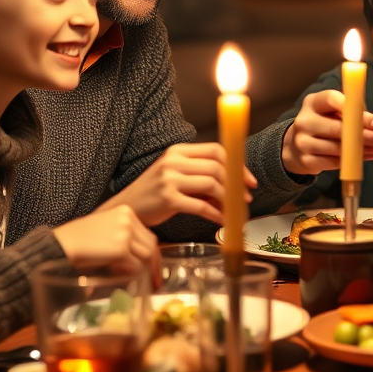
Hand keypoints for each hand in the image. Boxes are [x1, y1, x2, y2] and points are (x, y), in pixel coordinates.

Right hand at [53, 206, 160, 287]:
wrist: (57, 245)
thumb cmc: (75, 242)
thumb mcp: (103, 234)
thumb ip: (122, 242)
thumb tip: (138, 263)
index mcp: (124, 212)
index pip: (146, 233)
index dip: (152, 252)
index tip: (154, 266)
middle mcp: (127, 219)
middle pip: (150, 243)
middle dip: (155, 263)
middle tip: (155, 281)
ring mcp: (125, 232)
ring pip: (147, 254)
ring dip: (148, 271)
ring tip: (147, 284)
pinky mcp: (120, 248)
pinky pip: (136, 264)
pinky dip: (136, 275)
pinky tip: (133, 282)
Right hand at [102, 143, 243, 226]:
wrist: (124, 209)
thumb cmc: (153, 194)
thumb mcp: (174, 176)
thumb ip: (200, 177)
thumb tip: (234, 187)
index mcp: (178, 151)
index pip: (216, 150)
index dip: (237, 164)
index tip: (249, 180)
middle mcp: (173, 161)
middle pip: (217, 167)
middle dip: (237, 184)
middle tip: (246, 198)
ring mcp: (169, 179)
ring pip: (212, 185)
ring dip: (229, 200)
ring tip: (237, 210)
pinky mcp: (167, 199)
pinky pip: (201, 205)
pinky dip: (216, 214)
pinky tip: (222, 221)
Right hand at [281, 89, 372, 175]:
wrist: (295, 146)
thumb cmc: (323, 124)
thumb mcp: (335, 113)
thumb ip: (358, 115)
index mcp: (313, 102)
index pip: (332, 100)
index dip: (356, 110)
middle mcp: (304, 121)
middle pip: (337, 128)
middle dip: (363, 134)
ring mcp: (302, 142)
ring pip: (337, 148)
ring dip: (360, 149)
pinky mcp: (306, 161)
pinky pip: (333, 162)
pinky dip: (351, 161)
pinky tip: (364, 157)